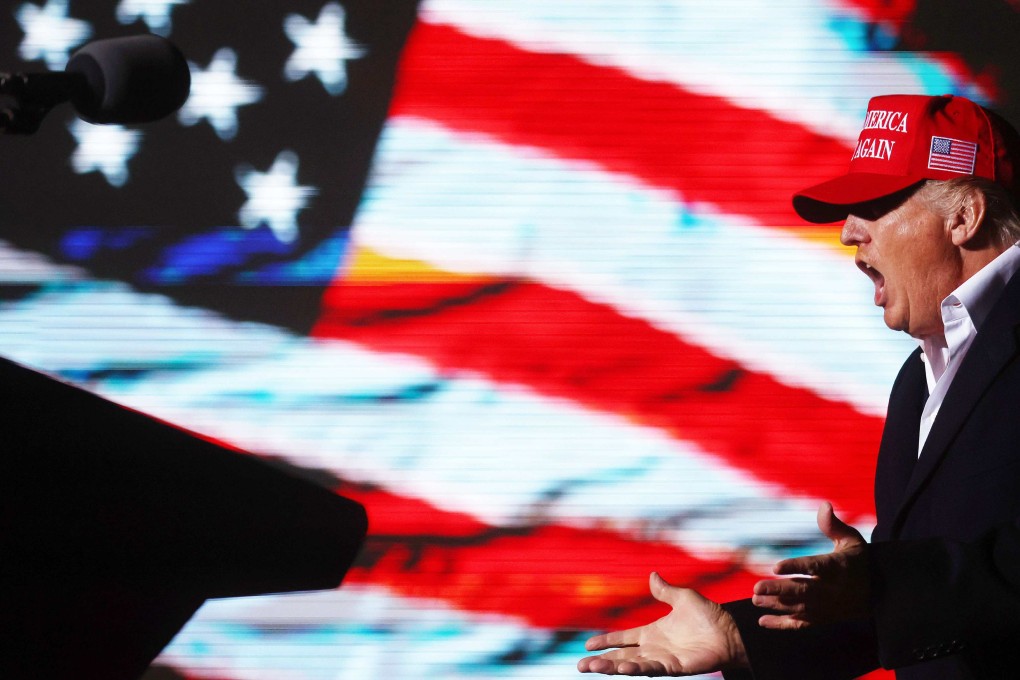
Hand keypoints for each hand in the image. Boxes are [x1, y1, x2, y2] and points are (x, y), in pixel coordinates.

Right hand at [577, 572, 747, 675]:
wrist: (730, 631)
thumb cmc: (709, 616)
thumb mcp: (683, 598)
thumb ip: (665, 590)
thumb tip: (652, 575)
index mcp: (652, 632)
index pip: (623, 638)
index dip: (606, 641)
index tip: (587, 645)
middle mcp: (653, 648)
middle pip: (621, 656)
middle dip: (601, 662)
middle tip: (581, 666)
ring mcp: (662, 659)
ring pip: (630, 665)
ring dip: (611, 668)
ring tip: (593, 668)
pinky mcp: (674, 667)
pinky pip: (651, 668)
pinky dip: (636, 669)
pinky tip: (623, 669)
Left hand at [752, 502, 868, 629]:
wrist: (880, 591)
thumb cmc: (859, 560)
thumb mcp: (851, 540)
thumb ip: (833, 525)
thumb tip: (824, 505)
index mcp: (836, 567)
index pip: (814, 567)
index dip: (795, 566)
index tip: (775, 566)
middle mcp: (831, 589)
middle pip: (802, 591)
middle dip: (779, 590)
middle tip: (756, 588)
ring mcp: (827, 607)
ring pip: (799, 608)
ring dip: (776, 605)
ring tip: (755, 600)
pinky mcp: (824, 618)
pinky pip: (802, 624)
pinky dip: (782, 624)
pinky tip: (763, 621)